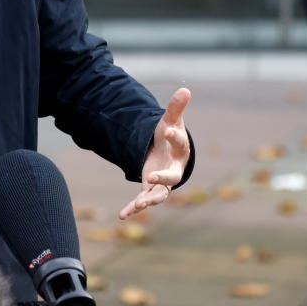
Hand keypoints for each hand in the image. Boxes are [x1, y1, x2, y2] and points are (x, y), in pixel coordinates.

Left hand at [119, 87, 190, 219]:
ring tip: (139, 205)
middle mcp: (174, 169)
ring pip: (158, 195)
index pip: (180, 143)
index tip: (170, 130)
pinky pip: (142, 201)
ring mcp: (162, 182)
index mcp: (180, 150)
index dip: (176, 136)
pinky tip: (121, 216)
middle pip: (172, 177)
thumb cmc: (171, 136)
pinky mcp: (149, 190)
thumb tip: (185, 89)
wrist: (168, 154)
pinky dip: (132, 208)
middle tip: (151, 177)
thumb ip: (176, 108)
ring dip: (148, 200)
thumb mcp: (171, 120)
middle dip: (163, 178)